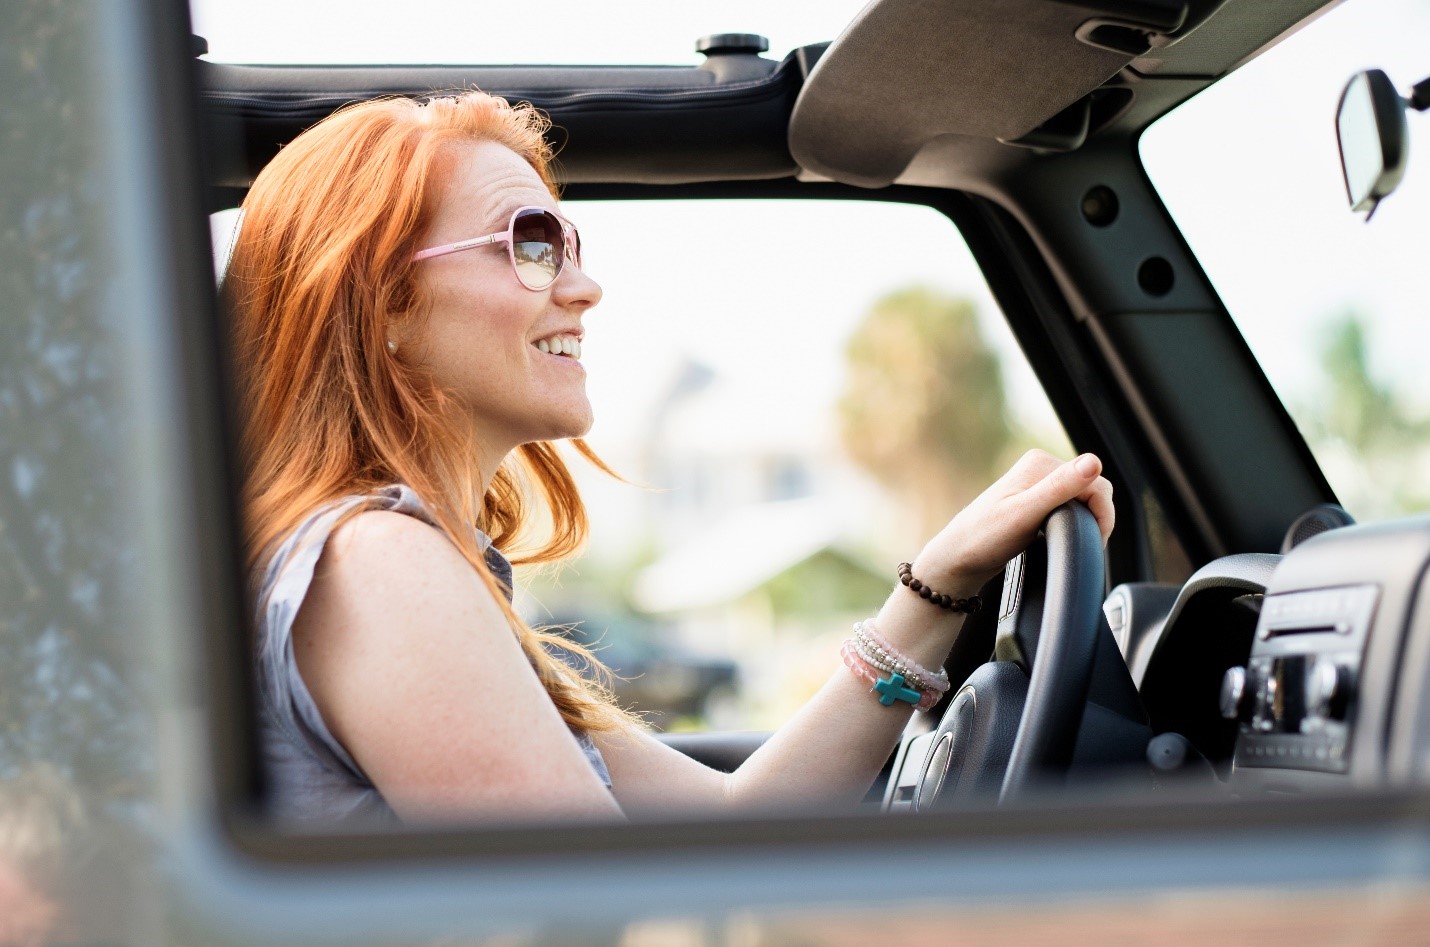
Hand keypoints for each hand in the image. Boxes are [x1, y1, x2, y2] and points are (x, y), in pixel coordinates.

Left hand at [912, 450, 1114, 592]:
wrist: (958, 558)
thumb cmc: (984, 538)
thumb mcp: (1025, 514)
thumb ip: (1060, 488)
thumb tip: (1094, 461)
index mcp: (1040, 463)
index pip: (1095, 481)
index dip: (1102, 513)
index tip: (1094, 541)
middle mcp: (1040, 467)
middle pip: (1092, 489)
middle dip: (1095, 518)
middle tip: (1081, 545)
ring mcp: (1038, 483)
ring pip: (1083, 500)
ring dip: (1085, 522)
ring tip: (1068, 543)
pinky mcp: (1037, 500)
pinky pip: (1071, 507)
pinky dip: (1074, 524)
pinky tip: (1059, 538)